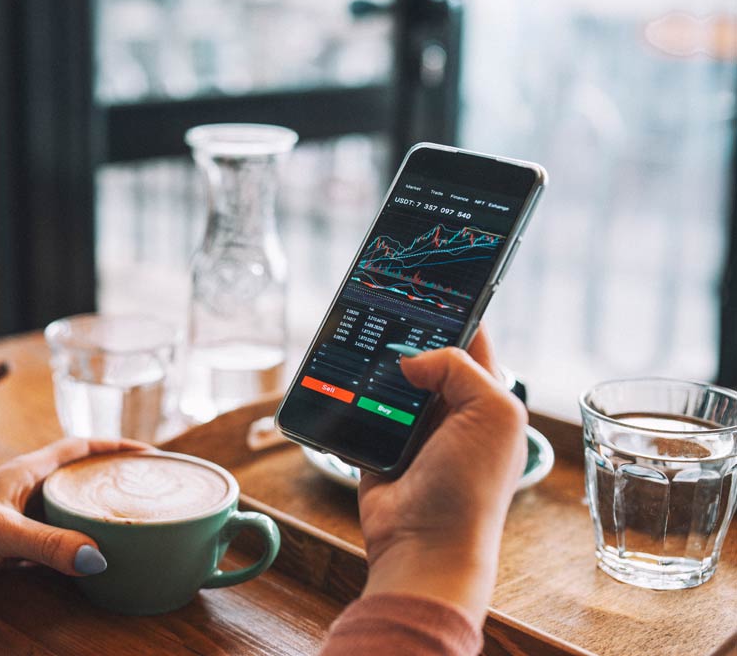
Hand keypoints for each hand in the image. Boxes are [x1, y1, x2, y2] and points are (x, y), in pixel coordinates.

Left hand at [0, 437, 148, 588]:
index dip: (112, 446)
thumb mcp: (0, 531)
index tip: (147, 453)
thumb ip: (47, 544)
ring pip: (67, 513)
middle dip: (110, 481)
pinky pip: (54, 543)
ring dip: (94, 518)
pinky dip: (75, 548)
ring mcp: (17, 519)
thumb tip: (97, 557)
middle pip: (77, 479)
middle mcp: (23, 490)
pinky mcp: (10, 548)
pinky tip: (92, 559)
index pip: (77, 448)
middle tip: (147, 492)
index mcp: (24, 472)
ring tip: (129, 525)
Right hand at [357, 326, 526, 624]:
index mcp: (487, 398)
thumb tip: (408, 359)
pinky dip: (348, 395)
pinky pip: (358, 408)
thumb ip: (458, 366)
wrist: (424, 545)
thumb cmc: (472, 486)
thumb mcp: (490, 412)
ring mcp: (412, 429)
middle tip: (379, 302)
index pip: (470, 339)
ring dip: (372, 365)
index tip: (429, 281)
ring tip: (354, 337)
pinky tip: (336, 376)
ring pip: (387, 379)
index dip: (454, 310)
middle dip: (404, 334)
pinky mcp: (375, 445)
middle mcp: (450, 410)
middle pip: (424, 355)